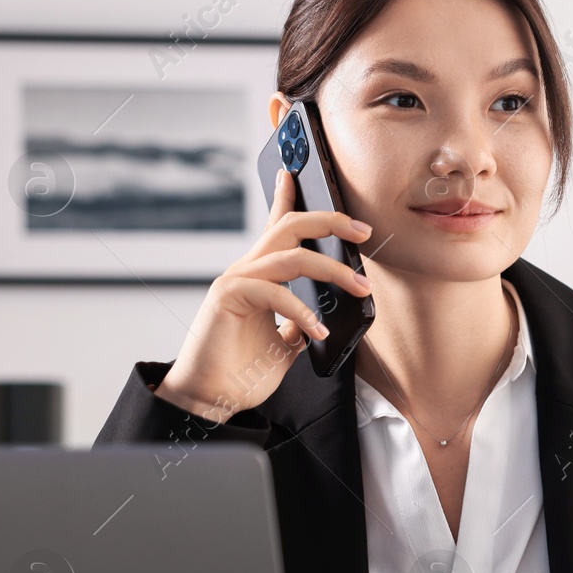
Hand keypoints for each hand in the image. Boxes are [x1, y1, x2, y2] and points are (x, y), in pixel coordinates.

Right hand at [155, 169, 373, 422]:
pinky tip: (319, 332)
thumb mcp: (284, 345)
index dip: (284, 197)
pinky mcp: (228, 297)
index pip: (276, 228)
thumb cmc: (240, 372)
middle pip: (289, 227)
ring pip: (291, 256)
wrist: (209, 399)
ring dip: (332, 270)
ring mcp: (236, 280)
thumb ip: (300, 324)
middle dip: (329, 221)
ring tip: (359, 288)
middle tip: (362, 231)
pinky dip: (303, 313)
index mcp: (260, 276)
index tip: (295, 172)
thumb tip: (326, 319)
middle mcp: (247, 270)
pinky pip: (275, 292)